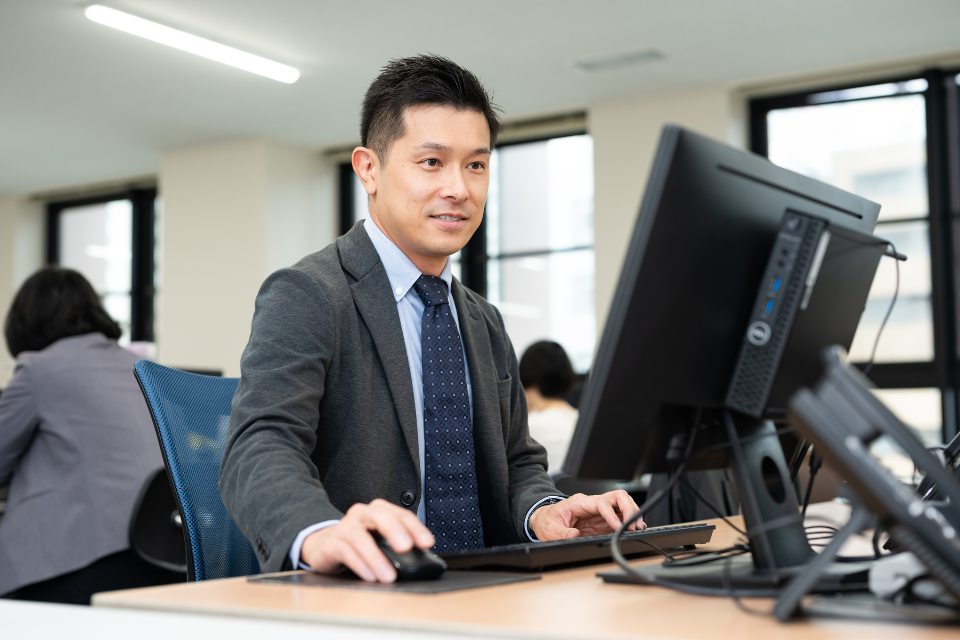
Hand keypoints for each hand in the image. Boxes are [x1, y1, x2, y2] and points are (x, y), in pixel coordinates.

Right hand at [300, 498, 434, 582]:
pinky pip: (346, 552)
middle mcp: (361, 515)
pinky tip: (370, 576)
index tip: (427, 543)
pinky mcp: (331, 544)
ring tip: (389, 576)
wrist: (323, 546)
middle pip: (379, 515)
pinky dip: (360, 565)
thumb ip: (396, 545)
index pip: (400, 514)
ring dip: (376, 558)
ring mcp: (345, 528)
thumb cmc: (358, 543)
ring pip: (361, 538)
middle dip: (394, 530)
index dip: (415, 528)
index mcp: (378, 511)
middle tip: (406, 547)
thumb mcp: (379, 540)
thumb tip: (420, 562)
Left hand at [528, 490, 644, 540]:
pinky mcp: (603, 521)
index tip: (619, 527)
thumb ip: (562, 533)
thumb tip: (574, 535)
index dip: (612, 515)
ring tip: (638, 528)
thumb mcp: (550, 529)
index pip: (602, 503)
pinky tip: (635, 529)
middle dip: (629, 508)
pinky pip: (620, 516)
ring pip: (622, 504)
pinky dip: (629, 521)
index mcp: (580, 503)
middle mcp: (592, 504)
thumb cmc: (548, 521)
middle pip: (617, 497)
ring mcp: (599, 512)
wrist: (545, 521)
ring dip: (632, 514)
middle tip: (634, 525)